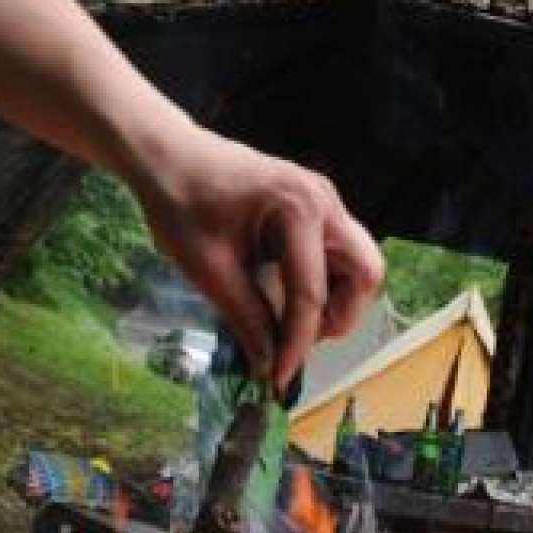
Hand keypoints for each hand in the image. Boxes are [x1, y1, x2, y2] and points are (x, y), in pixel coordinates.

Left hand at [126, 125, 384, 392]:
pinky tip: (286, 294)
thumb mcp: (208, 268)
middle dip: (337, 317)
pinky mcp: (318, 211)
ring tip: (290, 319)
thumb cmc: (180, 201)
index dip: (296, 343)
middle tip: (298, 338)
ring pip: (359, 267)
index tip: (277, 377)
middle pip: (364, 274)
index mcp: (297, 208)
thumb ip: (246, 319)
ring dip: (335, 302)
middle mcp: (324, 202)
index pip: (311, 293)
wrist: (167, 155)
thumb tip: (267, 367)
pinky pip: (340, 256)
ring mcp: (326, 204)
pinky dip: (325, 284)